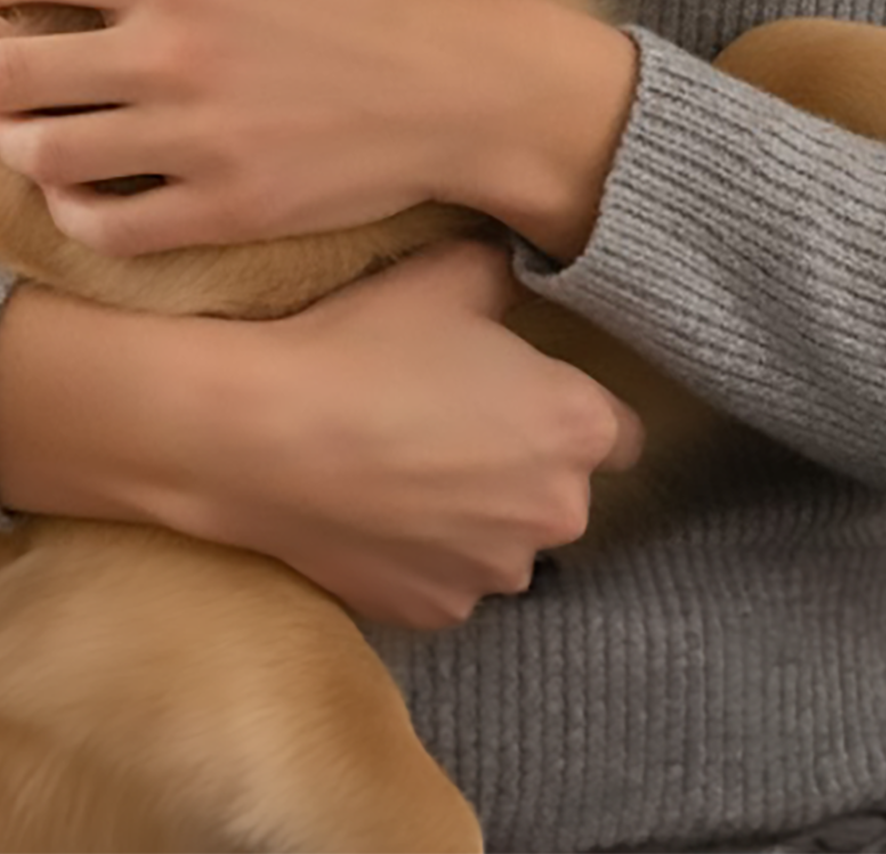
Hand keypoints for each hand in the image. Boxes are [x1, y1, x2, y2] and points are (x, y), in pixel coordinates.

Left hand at [0, 0, 490, 257]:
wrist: (462, 85)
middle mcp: (168, 56)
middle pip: (3, 72)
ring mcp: (190, 143)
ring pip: (39, 156)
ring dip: (15, 139)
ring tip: (28, 127)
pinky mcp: (220, 212)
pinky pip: (103, 228)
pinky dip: (71, 211)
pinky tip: (82, 189)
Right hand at [193, 239, 644, 627]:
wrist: (263, 435)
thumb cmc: (365, 345)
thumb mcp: (450, 274)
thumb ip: (512, 275)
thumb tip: (527, 271)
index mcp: (577, 427)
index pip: (623, 433)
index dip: (576, 409)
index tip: (528, 393)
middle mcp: (557, 512)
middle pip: (563, 490)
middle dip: (525, 464)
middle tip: (456, 422)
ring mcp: (496, 573)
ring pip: (506, 541)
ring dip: (478, 515)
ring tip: (409, 465)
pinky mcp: (438, 613)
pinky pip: (450, 578)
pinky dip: (427, 554)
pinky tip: (379, 509)